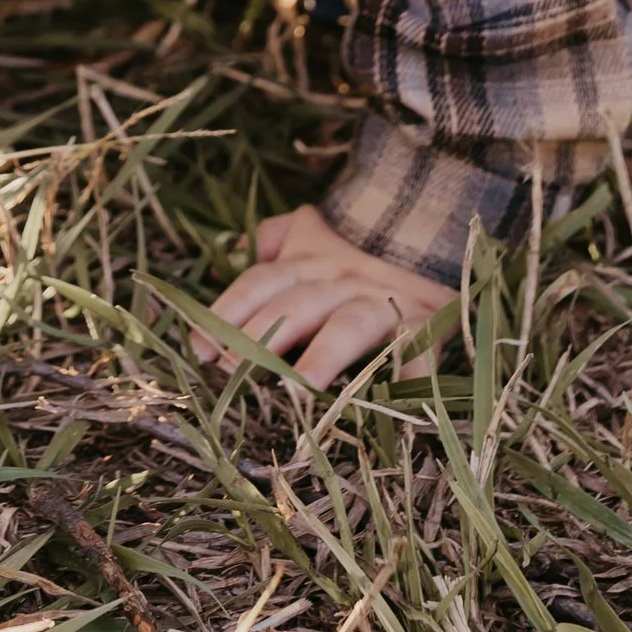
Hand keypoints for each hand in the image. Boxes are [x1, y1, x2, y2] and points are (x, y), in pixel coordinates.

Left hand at [209, 205, 455, 384]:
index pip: (259, 282)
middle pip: (294, 306)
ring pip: (348, 326)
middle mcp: (339, 281)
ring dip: (323, 355)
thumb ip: (273, 237)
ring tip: (298, 386)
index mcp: (307, 262)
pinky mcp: (423, 325)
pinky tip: (396, 402)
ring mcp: (380, 303)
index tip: (199, 348)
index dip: (227, 312)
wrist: (432, 228)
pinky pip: (417, 352)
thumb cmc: (358, 244)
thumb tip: (233, 249)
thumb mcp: (312, 231)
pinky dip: (410, 376)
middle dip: (260, 338)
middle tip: (231, 372)